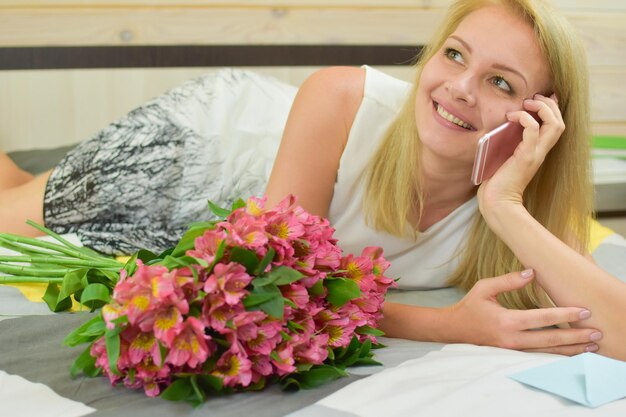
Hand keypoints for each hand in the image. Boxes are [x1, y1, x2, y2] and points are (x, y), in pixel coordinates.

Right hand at [443, 269, 601, 355]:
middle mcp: (512, 339)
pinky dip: (558, 355)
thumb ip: (509, 280)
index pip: (543, 318)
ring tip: (591, 347)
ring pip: (548, 352)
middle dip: (576, 336)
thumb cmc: (470, 306)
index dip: (565, 314)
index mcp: (506, 321)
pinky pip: (540, 356)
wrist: (454, 329)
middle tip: (597, 333)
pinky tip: (572, 353)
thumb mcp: (484, 288)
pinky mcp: (513, 354)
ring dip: (572, 350)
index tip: (584, 311)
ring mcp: (513, 350)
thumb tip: (532, 272)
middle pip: (551, 340)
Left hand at [477, 94, 563, 213]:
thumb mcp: (505, 156)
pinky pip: (532, 129)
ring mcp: (536, 154)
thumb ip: (508, 143)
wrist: (496, 200)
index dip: (552, 110)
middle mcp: (541, 152)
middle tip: (533, 98)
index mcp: (538, 151)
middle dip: (549, 105)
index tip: (537, 100)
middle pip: (559, 122)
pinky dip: (524, 118)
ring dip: (542, 108)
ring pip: (554, 124)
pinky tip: (511, 117)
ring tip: (527, 103)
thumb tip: (502, 126)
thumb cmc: (496, 181)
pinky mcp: (526, 156)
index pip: (555, 126)